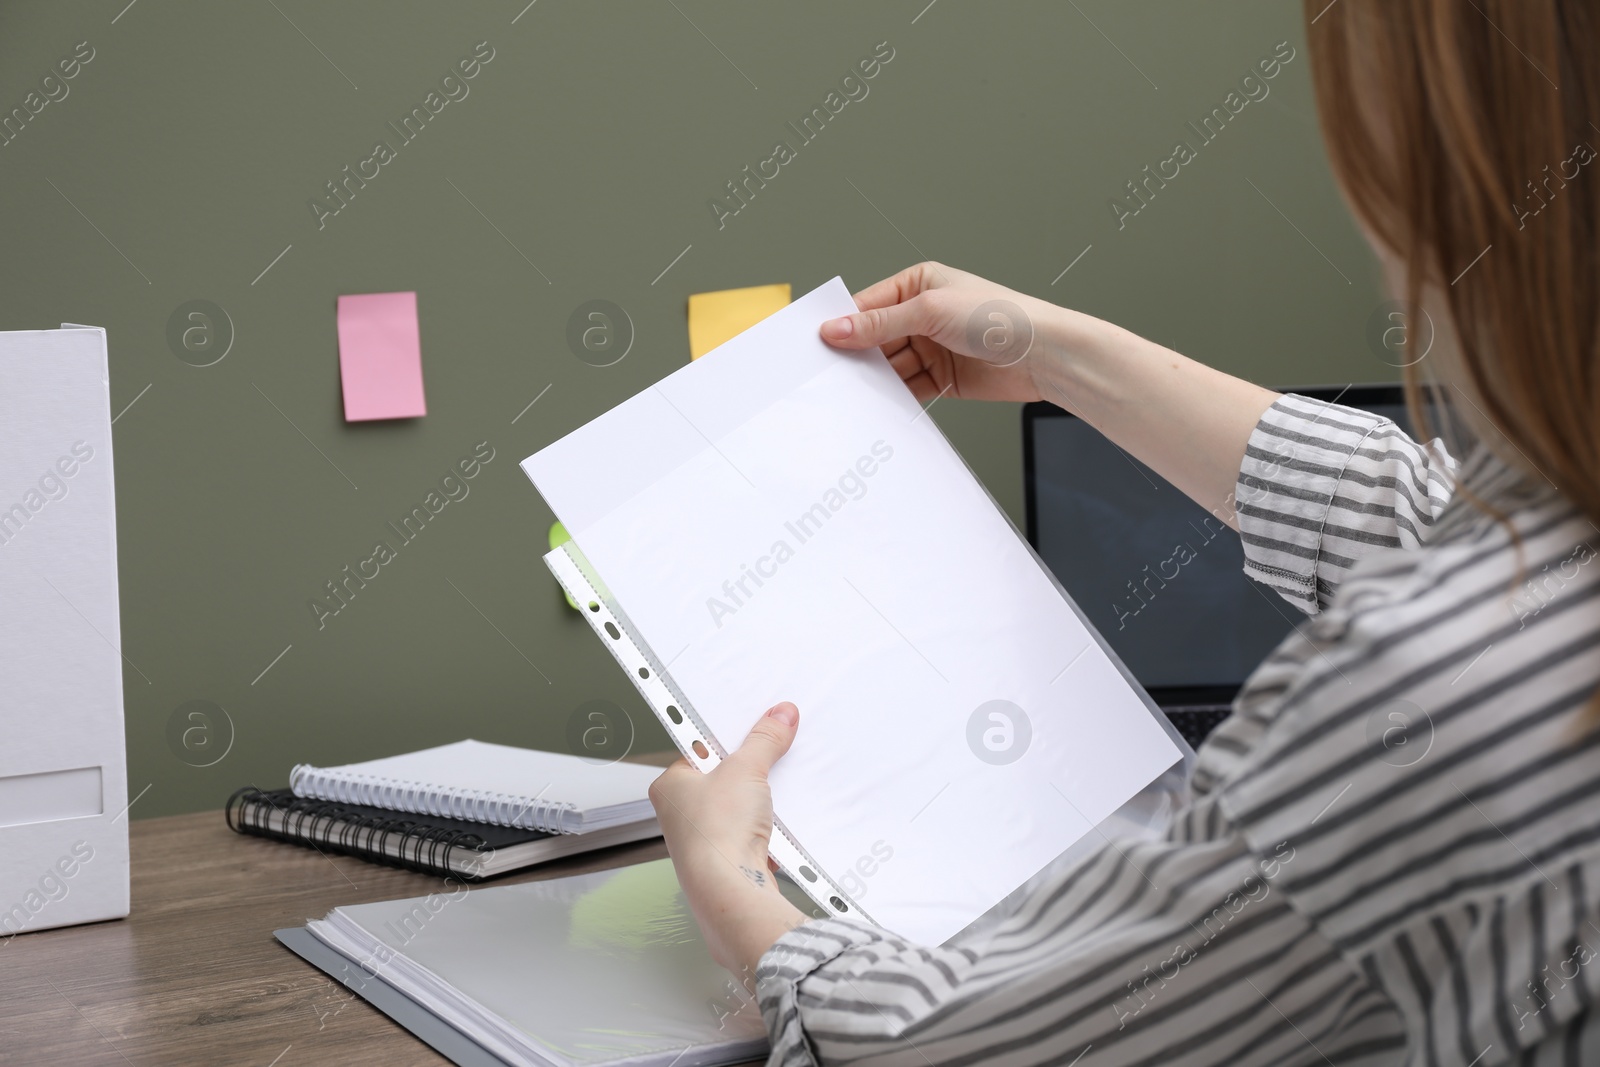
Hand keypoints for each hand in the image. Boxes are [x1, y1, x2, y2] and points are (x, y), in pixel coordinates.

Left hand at [649, 702, 807, 977]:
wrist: (729, 889)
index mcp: (670, 785)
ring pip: (740, 805)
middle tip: (771, 755)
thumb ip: (764, 739)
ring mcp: (704, 838)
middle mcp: (681, 813)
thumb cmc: (715, 834)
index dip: (730, 737)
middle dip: (751, 769)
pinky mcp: (728, 857)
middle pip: (724, 776)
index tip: (754, 725)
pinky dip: (768, 826)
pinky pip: (752, 831)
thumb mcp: (745, 769)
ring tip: (775, 791)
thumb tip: (779, 716)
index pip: (701, 748)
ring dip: (761, 799)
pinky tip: (778, 823)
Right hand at [819, 262, 1066, 404]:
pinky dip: (894, 396)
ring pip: (890, 365)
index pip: (869, 304)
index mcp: (919, 284)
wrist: (1043, 354)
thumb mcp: (928, 311)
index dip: (844, 323)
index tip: (818, 342)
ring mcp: (933, 347)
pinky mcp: (943, 378)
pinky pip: (908, 388)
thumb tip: (836, 328)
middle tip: (831, 371)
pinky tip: (880, 403)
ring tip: (854, 392)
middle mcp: (924, 315)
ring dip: (875, 378)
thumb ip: (878, 324)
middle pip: (876, 337)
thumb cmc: (999, 316)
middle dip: (857, 354)